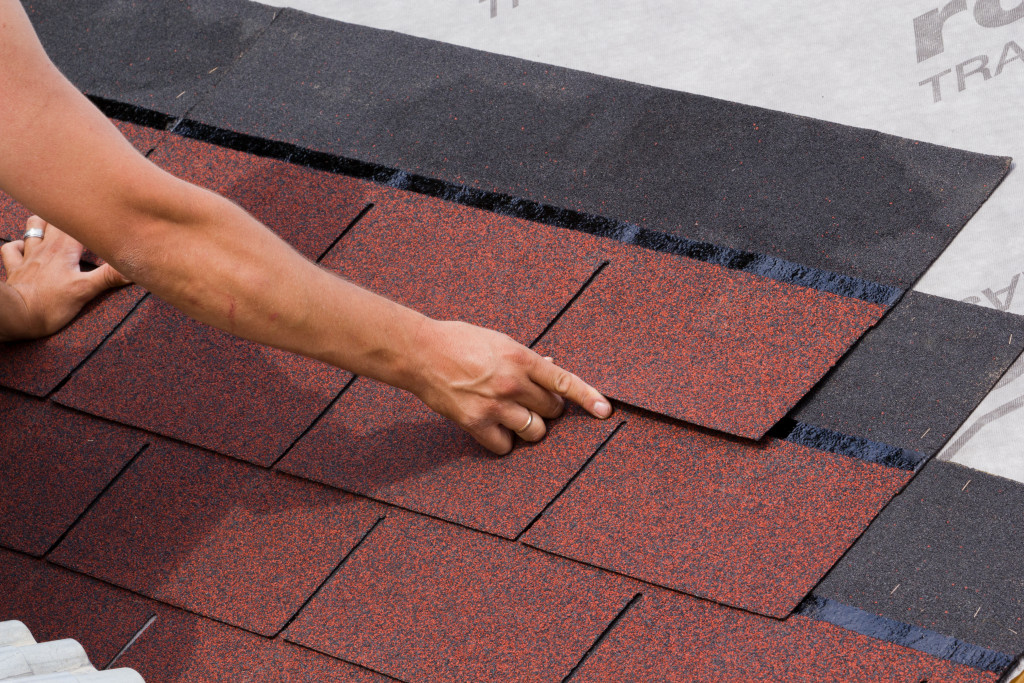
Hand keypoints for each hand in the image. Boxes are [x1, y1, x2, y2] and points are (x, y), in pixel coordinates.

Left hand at [0, 216, 130, 339]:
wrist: (16, 316)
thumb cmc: (50, 304)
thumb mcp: (85, 290)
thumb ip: (109, 276)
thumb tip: (133, 268)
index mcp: (64, 250)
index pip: (79, 225)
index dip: (90, 220)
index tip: (102, 215)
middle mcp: (46, 248)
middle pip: (56, 220)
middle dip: (68, 216)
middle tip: (80, 216)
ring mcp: (28, 257)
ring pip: (32, 228)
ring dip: (42, 223)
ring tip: (53, 225)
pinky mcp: (15, 269)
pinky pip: (11, 249)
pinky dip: (17, 245)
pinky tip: (25, 247)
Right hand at [405, 319, 612, 454]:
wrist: (419, 352)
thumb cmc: (458, 341)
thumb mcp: (498, 340)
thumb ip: (525, 358)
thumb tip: (551, 367)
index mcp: (521, 358)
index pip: (564, 381)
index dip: (588, 397)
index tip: (605, 411)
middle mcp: (512, 383)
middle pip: (552, 411)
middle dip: (547, 409)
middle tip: (530, 402)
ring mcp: (495, 405)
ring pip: (534, 432)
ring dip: (530, 427)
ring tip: (513, 416)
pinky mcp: (476, 423)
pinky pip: (506, 446)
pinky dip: (504, 441)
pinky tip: (494, 428)